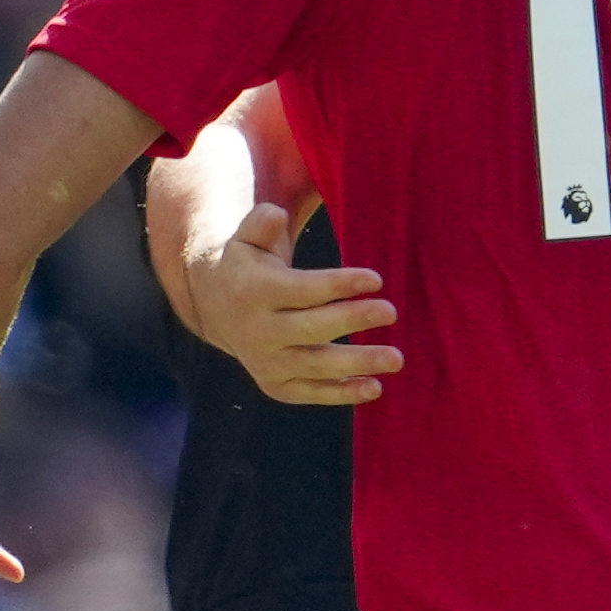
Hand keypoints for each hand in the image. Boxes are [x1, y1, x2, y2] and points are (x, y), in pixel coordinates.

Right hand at [189, 203, 402, 405]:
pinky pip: (309, 392)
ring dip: (357, 364)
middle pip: (312, 329)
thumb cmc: (247, 263)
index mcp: (253, 291)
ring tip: (396, 358)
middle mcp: (257, 331)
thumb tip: (276, 215)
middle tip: (392, 312)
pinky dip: (341, 394)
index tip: (376, 280)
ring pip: (315, 366)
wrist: (213, 305)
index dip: (339, 284)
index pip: (301, 290)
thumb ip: (261, 222)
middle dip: (353, 320)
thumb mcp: (247, 237)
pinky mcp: (274, 384)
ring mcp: (265, 362)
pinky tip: (375, 388)